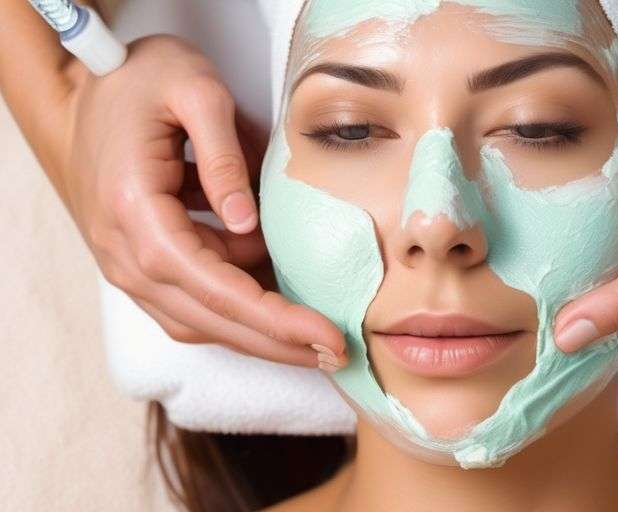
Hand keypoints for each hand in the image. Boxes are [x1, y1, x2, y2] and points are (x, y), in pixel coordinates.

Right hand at [56, 35, 347, 368]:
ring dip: (259, 334)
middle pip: (208, 320)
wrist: (88, 84)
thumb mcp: (196, 90)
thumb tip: (247, 222)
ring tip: (319, 337)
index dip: (275, 319)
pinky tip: (283, 301)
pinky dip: (238, 306)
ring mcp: (126, 262)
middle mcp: (124, 251)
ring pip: (198, 320)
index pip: (214, 287)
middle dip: (276, 343)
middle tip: (336, 353)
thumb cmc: (143, 78)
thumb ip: (224, 155)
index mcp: (136, 212)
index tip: (326, 336)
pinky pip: (191, 298)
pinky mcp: (141, 260)